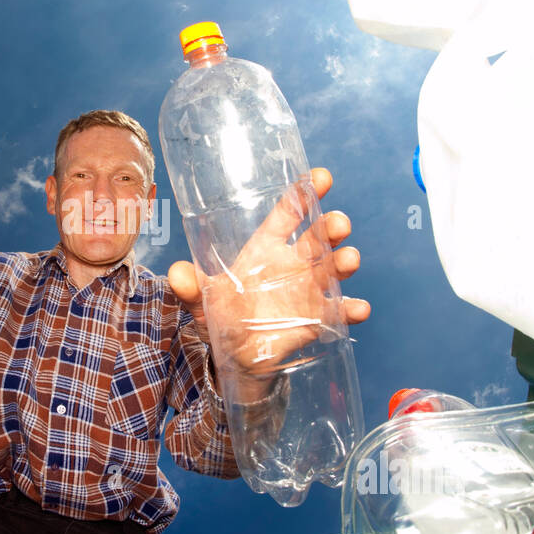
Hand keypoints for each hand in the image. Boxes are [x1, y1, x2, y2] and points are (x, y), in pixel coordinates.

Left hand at [167, 168, 368, 402]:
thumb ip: (190, 287)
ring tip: (349, 260)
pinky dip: (351, 308)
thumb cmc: (220, 316)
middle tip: (339, 223)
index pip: (287, 214)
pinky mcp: (317, 317)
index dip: (303, 194)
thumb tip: (176, 272)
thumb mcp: (201, 300)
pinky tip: (358, 308)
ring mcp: (308, 289)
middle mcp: (292, 263)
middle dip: (331, 226)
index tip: (321, 177)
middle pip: (317, 237)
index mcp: (265, 248)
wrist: (236, 355)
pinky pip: (339, 310)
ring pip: (332, 268)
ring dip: (344, 261)